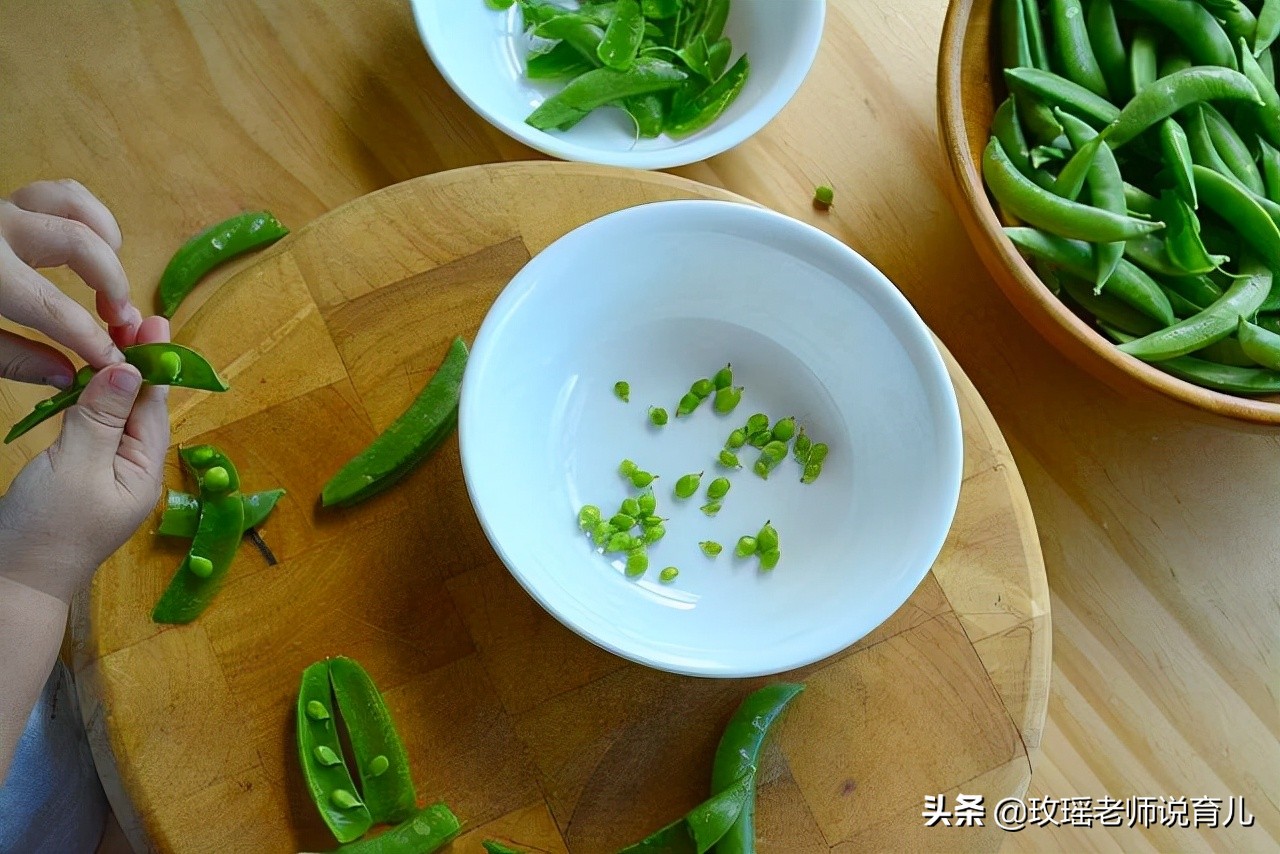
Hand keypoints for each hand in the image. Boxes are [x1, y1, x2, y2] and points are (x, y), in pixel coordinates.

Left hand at [0, 179, 141, 385]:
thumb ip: (15, 359)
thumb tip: (70, 373)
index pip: (56, 312)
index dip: (94, 341)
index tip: (116, 363)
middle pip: (79, 244)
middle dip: (112, 285)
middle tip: (118, 321)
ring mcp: (3, 210)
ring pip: (74, 205)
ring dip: (106, 242)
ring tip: (109, 278)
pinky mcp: (6, 204)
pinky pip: (60, 194)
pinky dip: (88, 216)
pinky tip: (94, 247)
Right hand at [0, 181, 168, 602]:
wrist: (15, 584)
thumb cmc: (49, 530)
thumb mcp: (77, 467)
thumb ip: (101, 417)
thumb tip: (128, 368)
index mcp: (144, 470)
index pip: (154, 407)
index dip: (154, 365)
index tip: (155, 324)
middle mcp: (132, 472)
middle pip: (140, 410)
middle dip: (139, 366)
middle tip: (138, 321)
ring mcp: (105, 478)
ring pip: (116, 418)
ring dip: (115, 380)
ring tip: (114, 340)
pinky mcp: (78, 481)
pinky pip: (94, 432)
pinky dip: (92, 403)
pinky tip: (85, 382)